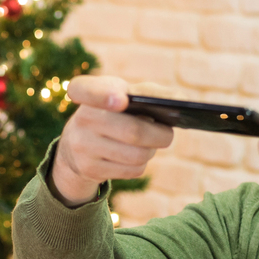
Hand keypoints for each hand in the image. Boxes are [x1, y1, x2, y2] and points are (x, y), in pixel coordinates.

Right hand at [52, 76, 172, 206]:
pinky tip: (134, 156)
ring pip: (137, 155)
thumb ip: (148, 92)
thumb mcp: (120, 94)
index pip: (84, 89)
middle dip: (159, 135)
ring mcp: (83, 146)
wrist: (77, 146)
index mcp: (87, 92)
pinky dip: (141, 164)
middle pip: (133, 131)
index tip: (122, 100)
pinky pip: (132, 170)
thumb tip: (181, 100)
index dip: (104, 95)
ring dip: (151, 150)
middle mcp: (82, 119)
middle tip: (168, 133)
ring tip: (149, 144)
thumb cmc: (112, 112)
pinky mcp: (90, 169)